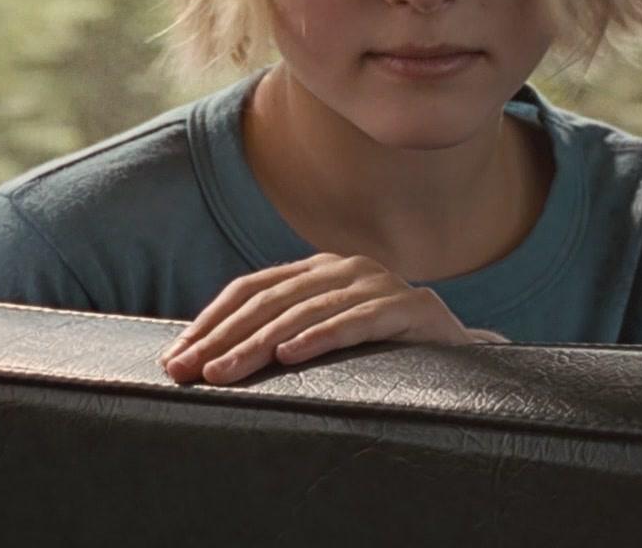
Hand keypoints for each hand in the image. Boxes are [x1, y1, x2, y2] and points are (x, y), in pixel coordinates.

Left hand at [157, 253, 505, 384]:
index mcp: (317, 271)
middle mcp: (343, 268)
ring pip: (305, 312)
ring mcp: (378, 283)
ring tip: (226, 373)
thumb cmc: (382, 354)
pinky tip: (290, 356)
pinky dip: (321, 337)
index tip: (177, 357)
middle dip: (222, 339)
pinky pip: (358, 321)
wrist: (464, 360)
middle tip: (189, 371)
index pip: (250, 290)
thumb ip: (279, 336)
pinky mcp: (412, 308)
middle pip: (269, 301)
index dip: (210, 322)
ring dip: (259, 345)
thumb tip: (205, 359)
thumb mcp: (324, 336)